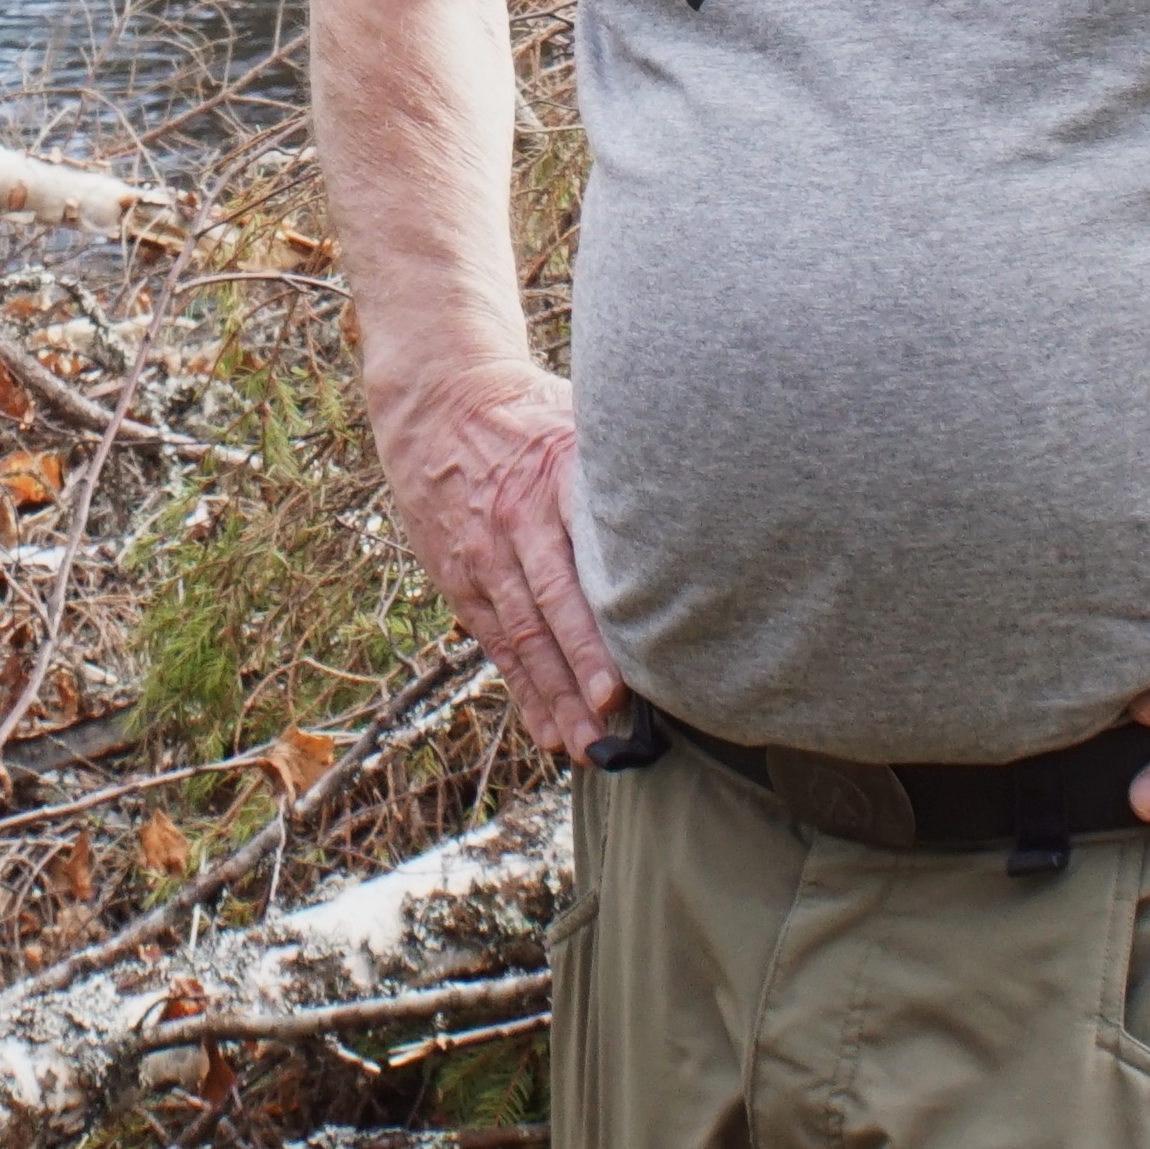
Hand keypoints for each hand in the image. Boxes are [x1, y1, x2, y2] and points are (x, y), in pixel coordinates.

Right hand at [378, 372, 622, 758]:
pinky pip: (497, 644)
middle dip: (581, 668)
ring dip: (554, 697)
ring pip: (522, 637)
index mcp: (554, 480)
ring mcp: (484, 556)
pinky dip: (523, 690)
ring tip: (586, 748)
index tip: (628, 670)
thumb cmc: (531, 414)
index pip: (578, 558)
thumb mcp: (579, 418)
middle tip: (613, 720)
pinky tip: (548, 731)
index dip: (600, 620)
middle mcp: (516, 523)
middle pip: (549, 608)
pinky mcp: (462, 579)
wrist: (438, 400)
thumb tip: (711, 495)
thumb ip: (627, 465)